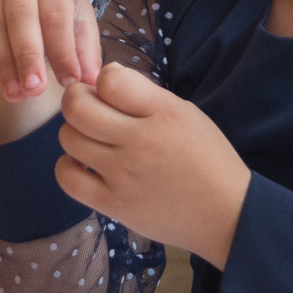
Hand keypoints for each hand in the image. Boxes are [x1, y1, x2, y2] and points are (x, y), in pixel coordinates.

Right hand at [0, 0, 101, 101]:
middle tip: (35, 90)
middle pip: (20, 15)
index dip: (62, 50)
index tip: (69, 82)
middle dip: (27, 57)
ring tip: (15, 96)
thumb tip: (90, 82)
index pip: (55, 13)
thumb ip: (84, 53)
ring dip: (2, 66)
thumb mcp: (78, 27)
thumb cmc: (57, 13)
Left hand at [55, 63, 252, 266]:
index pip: (110, 80)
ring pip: (69, 139)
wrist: (225, 215)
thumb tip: (103, 77)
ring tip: (91, 139)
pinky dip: (68, 167)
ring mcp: (123, 175)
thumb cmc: (205, 159)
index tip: (109, 92)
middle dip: (75, 100)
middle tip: (87, 108)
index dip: (102, 80)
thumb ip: (144, 94)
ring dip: (73, 133)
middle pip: (77, 108)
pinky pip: (68, 178)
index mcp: (163, 113)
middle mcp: (139, 141)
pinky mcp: (113, 204)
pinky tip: (83, 165)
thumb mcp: (185, 113)